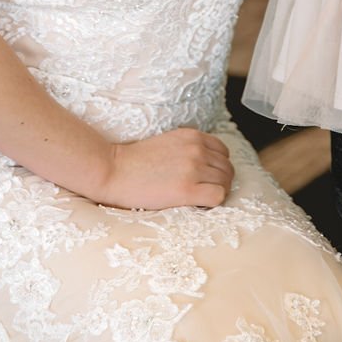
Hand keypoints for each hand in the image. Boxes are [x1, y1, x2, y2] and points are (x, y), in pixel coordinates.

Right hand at [99, 128, 233, 210]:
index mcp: (192, 136)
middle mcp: (197, 149)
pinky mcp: (187, 190)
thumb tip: (206, 163)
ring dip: (217, 193)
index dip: (218, 167)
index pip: (223, 152)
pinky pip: (218, 196)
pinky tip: (198, 205)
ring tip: (200, 200)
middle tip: (205, 193)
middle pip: (227, 168)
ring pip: (225, 183)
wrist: (114, 170)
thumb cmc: (136, 161)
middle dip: (221, 182)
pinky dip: (213, 202)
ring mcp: (193, 169)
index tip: (208, 178)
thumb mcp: (168, 142)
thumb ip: (189, 148)